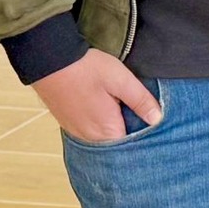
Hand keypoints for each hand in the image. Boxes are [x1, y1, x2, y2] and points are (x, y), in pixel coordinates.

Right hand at [32, 50, 160, 143]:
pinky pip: (91, 130)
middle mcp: (89, 137)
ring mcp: (77, 132)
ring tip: (125, 107)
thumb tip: (157, 119)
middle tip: (141, 110)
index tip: (152, 120)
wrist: (51, 63)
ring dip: (116, 125)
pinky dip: (102, 123)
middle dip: (131, 129)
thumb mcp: (121, 80)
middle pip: (117, 141)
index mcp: (105, 130)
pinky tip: (108, 107)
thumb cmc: (88, 70)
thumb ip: (140, 101)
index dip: (145, 133)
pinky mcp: (69, 124)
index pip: (131, 144)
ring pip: (104, 136)